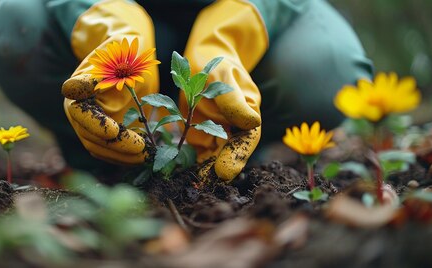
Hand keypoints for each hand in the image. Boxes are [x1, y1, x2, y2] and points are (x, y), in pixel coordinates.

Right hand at [60, 1, 158, 164]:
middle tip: (143, 148)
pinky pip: (107, 151)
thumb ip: (104, 71)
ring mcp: (86, 124)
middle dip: (118, 146)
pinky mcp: (99, 134)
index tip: (115, 132)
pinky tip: (143, 157)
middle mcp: (77, 110)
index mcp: (77, 89)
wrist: (125, 58)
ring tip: (147, 156)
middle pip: (91, 137)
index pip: (81, 114)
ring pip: (99, 148)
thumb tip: (74, 89)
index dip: (97, 125)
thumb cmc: (124, 53)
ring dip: (122, 156)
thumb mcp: (118, 54)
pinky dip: (124, 157)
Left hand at [182, 0, 268, 180]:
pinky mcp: (201, 136)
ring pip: (215, 157)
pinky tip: (180, 174)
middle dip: (218, 169)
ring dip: (205, 171)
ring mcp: (219, 133)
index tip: (224, 171)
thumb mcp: (222, 74)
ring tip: (192, 185)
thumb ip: (232, 98)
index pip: (247, 138)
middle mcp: (235, 126)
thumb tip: (251, 121)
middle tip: (204, 184)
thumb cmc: (213, 63)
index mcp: (248, 112)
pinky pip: (199, 154)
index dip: (237, 156)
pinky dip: (192, 164)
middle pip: (231, 153)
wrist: (198, 60)